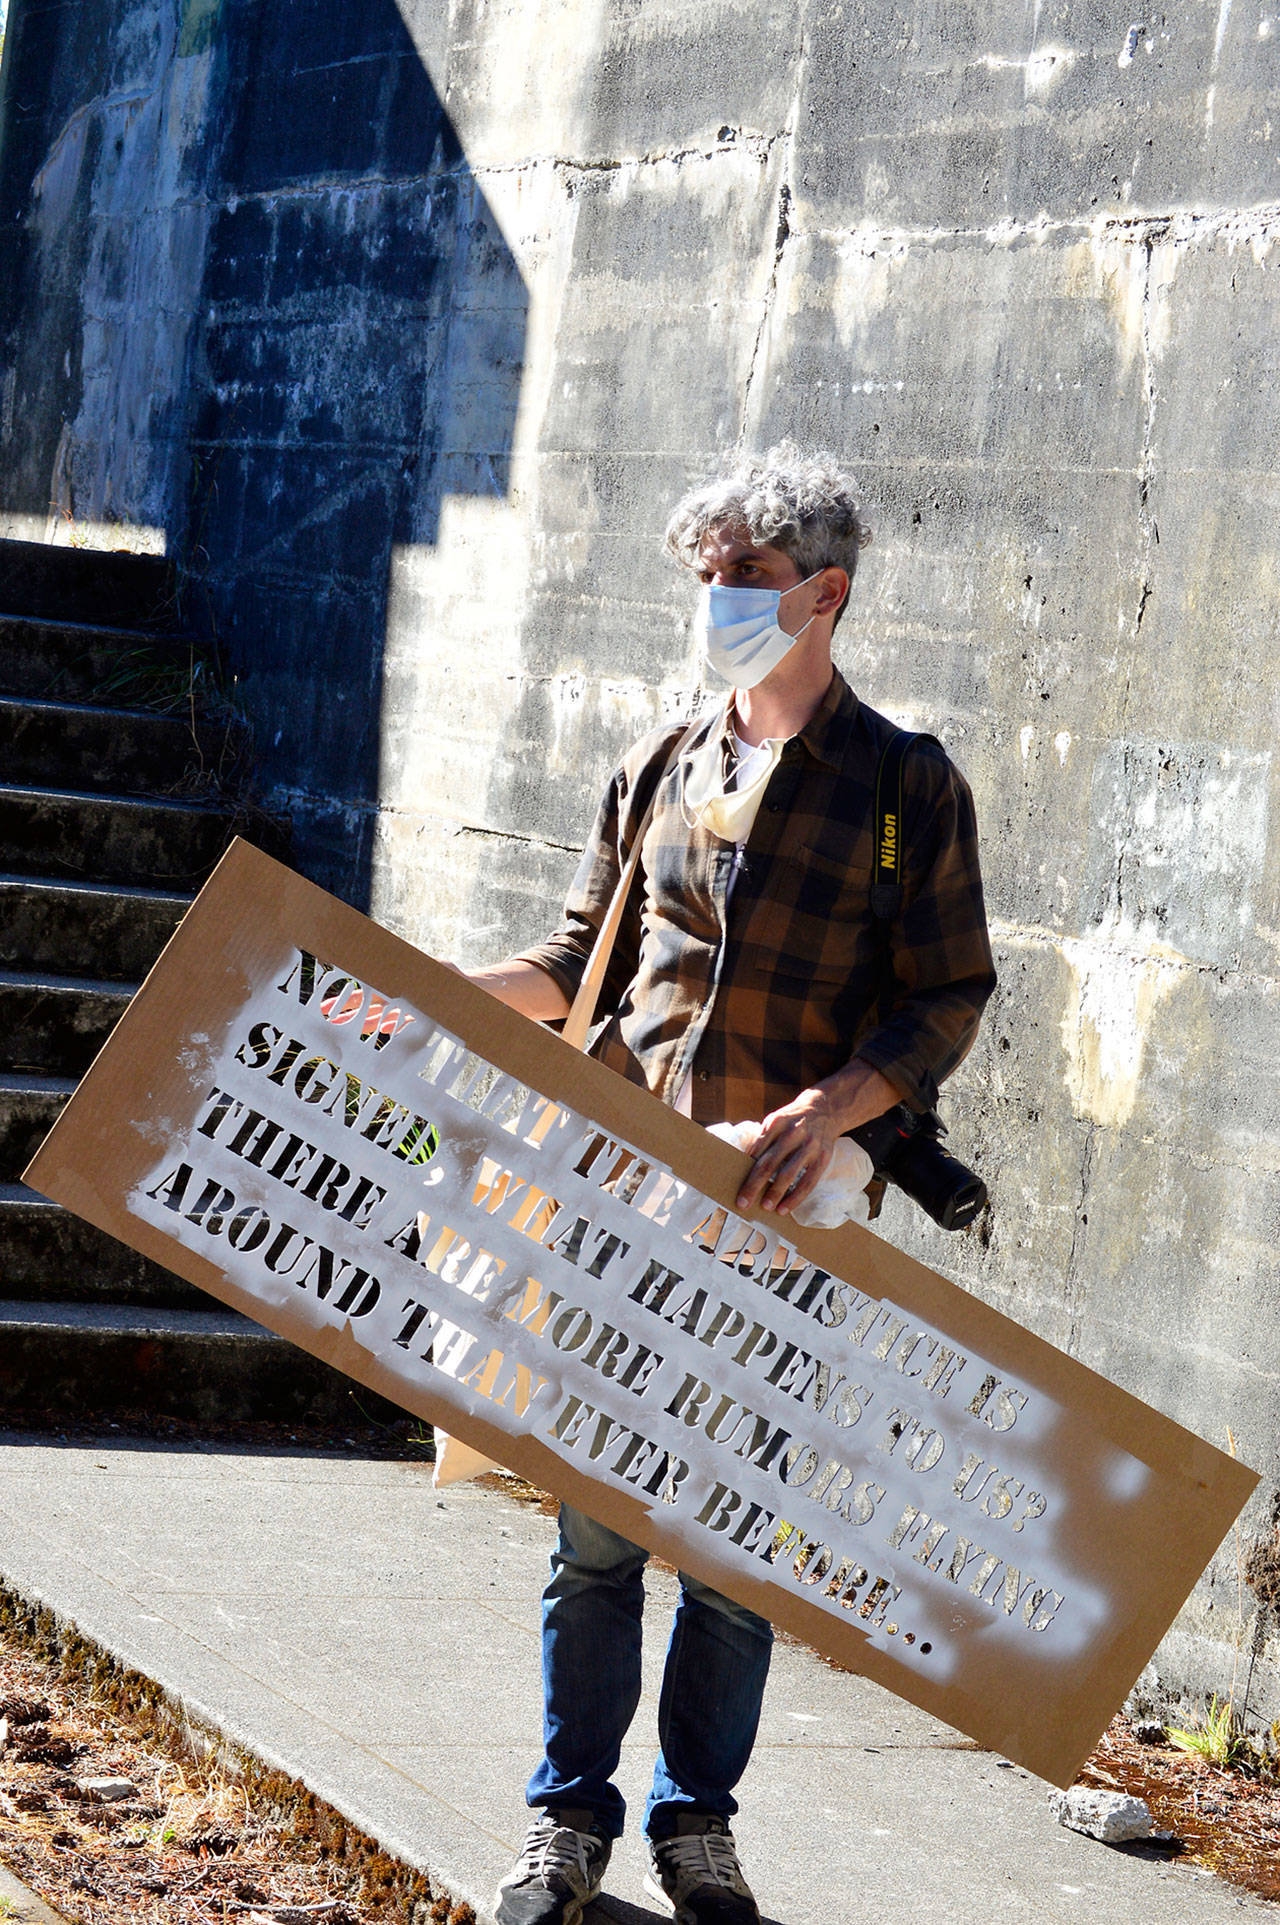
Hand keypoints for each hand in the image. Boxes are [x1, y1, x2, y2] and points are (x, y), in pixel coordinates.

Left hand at [735, 1089, 842, 1215]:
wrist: (825, 1109)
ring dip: (775, 1193)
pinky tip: (784, 1208)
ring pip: (789, 1174)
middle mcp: (793, 1133)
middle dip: (754, 1185)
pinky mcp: (823, 1157)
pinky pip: (808, 1182)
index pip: (757, 1149)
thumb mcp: (776, 1121)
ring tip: (765, 1207)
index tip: (733, 1185)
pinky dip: (795, 1198)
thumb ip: (763, 1140)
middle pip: (769, 1163)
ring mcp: (809, 1145)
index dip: (744, 1168)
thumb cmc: (792, 1121)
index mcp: (776, 1122)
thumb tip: (744, 1167)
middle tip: (742, 1203)